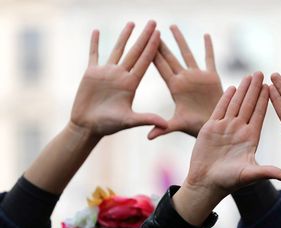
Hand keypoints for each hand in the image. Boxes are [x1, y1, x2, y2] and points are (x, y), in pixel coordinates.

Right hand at [70, 21, 166, 137]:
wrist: (87, 127)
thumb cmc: (108, 126)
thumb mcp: (129, 121)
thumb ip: (147, 119)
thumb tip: (166, 125)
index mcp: (131, 84)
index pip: (145, 61)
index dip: (152, 47)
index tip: (160, 34)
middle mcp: (121, 75)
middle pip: (135, 52)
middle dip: (144, 36)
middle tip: (153, 22)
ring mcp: (107, 73)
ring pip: (118, 50)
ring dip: (124, 36)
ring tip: (132, 23)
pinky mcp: (92, 74)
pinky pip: (94, 54)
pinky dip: (94, 43)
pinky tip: (97, 31)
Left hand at [148, 25, 222, 138]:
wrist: (214, 125)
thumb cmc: (196, 126)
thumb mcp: (178, 125)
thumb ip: (163, 128)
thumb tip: (148, 136)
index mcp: (174, 87)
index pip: (161, 67)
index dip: (153, 54)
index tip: (143, 41)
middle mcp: (184, 79)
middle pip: (170, 57)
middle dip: (161, 44)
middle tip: (152, 29)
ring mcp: (197, 76)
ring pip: (187, 53)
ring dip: (180, 40)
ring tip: (172, 26)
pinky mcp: (211, 77)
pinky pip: (209, 59)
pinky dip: (208, 47)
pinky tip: (205, 35)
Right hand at [172, 72, 280, 225]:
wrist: (205, 183)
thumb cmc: (228, 182)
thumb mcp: (250, 175)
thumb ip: (268, 172)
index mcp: (251, 138)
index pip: (260, 114)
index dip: (265, 100)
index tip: (272, 86)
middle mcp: (239, 130)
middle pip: (249, 105)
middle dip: (255, 89)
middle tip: (261, 73)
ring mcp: (225, 128)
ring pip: (236, 104)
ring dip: (243, 90)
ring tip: (249, 76)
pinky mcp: (211, 128)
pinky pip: (220, 109)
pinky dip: (226, 98)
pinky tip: (232, 87)